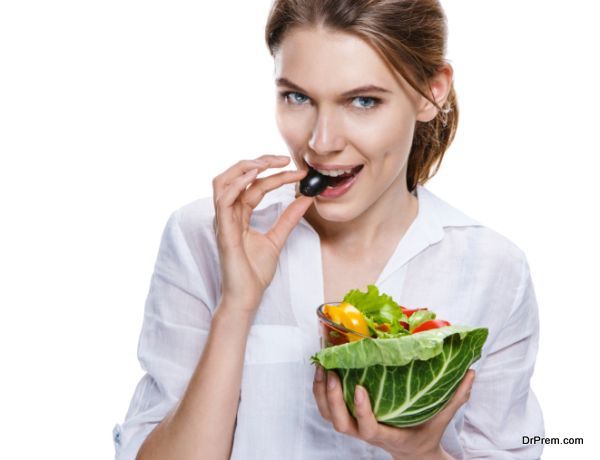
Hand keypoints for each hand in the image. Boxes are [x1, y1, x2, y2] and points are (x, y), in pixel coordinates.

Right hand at [212, 154, 311, 311]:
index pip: (256, 186)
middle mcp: (229, 214)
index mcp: (239, 214)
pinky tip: (254, 177)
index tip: (300, 173)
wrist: (247, 296)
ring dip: (245, 167)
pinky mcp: (223, 230)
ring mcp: (223, 221)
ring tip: (268, 162)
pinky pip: (223, 200)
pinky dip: (237, 184)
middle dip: (260, 162)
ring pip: (223, 181)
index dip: (276, 175)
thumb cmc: (255, 272)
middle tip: (284, 158)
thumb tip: (306, 199)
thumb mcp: (278, 238)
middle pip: (237, 177)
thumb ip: (290, 218)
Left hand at [313, 366, 475, 459]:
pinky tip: (323, 371)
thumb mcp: (441, 418)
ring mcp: (356, 428)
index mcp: (388, 435)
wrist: (412, 452)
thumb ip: (456, 398)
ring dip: (322, 393)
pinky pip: (328, 410)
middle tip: (333, 372)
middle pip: (342, 423)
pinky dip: (321, 393)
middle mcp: (367, 433)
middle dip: (333, 399)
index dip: (362, 411)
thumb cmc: (425, 434)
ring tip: (322, 366)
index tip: (360, 389)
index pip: (370, 428)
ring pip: (330, 417)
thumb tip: (472, 373)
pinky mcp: (350, 419)